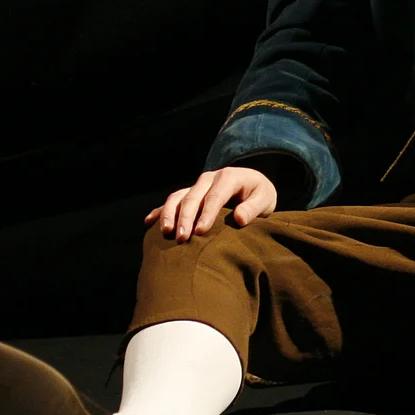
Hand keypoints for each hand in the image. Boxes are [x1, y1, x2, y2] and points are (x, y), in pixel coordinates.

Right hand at [145, 166, 278, 242]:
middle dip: (185, 217)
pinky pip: (172, 200)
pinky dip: (160, 210)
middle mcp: (209, 178)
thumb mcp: (265, 199)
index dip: (206, 213)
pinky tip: (148, 222)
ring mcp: (197, 185)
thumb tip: (239, 219)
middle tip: (181, 238)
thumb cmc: (259, 195)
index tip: (200, 231)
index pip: (215, 196)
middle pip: (193, 197)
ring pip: (178, 196)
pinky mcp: (190, 193)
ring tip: (166, 232)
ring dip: (170, 213)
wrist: (253, 186)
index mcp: (229, 177)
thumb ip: (254, 208)